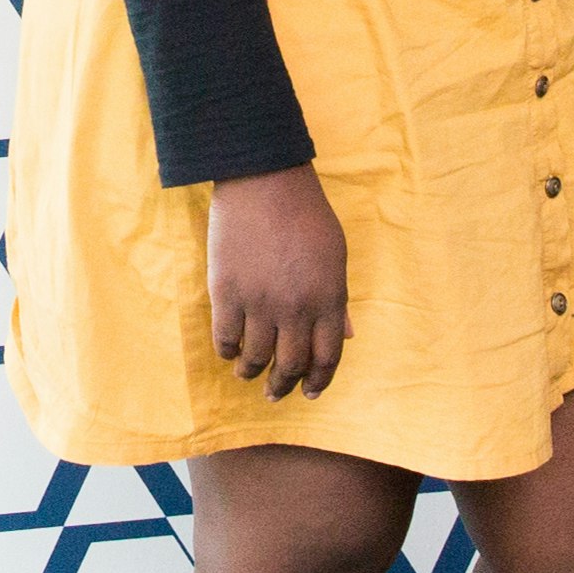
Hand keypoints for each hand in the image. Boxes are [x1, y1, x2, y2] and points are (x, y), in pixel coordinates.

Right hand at [205, 165, 351, 397]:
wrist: (263, 179)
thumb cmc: (306, 212)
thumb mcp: (335, 254)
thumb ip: (338, 299)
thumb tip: (347, 336)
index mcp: (329, 297)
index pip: (327, 356)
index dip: (319, 381)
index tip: (309, 393)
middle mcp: (297, 308)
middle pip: (291, 364)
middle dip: (283, 386)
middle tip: (275, 393)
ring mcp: (260, 302)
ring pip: (256, 358)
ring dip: (251, 373)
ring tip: (247, 375)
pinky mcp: (227, 293)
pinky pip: (226, 339)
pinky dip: (228, 352)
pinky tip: (229, 352)